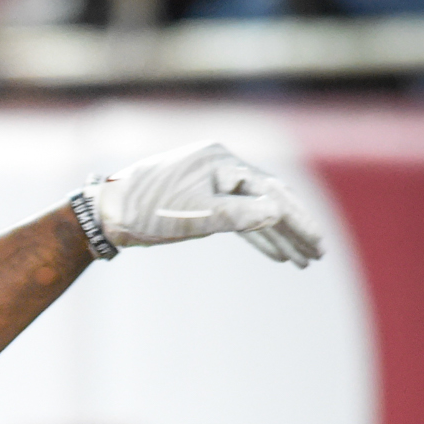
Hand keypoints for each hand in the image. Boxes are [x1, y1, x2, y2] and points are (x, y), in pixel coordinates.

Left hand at [90, 140, 323, 267]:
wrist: (105, 214)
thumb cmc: (146, 210)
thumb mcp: (196, 215)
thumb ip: (238, 214)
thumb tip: (277, 212)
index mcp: (222, 161)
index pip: (272, 192)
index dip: (298, 220)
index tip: (318, 245)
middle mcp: (220, 167)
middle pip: (268, 199)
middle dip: (294, 229)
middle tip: (318, 255)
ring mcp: (211, 183)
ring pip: (253, 211)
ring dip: (277, 236)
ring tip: (301, 261)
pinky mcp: (200, 200)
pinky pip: (236, 217)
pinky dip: (254, 235)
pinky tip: (273, 252)